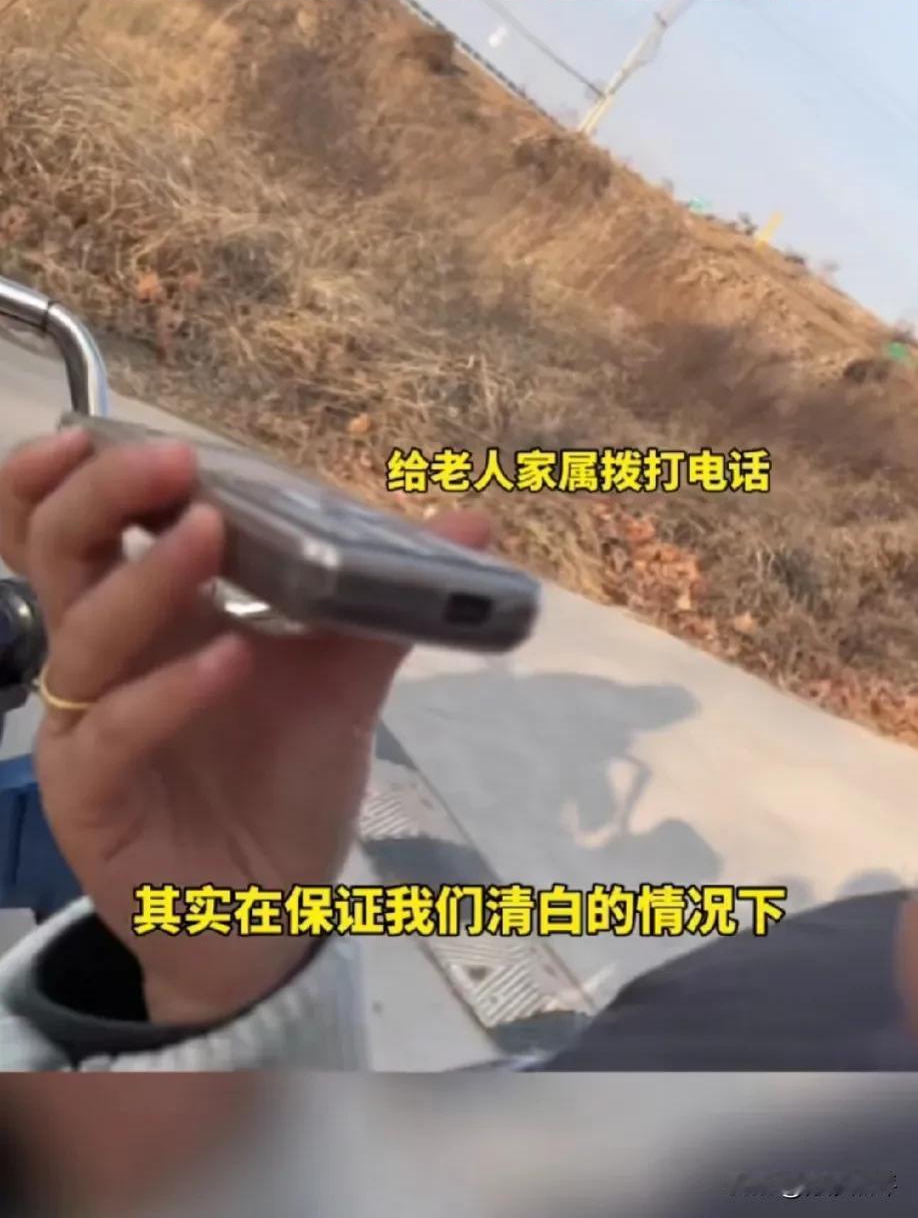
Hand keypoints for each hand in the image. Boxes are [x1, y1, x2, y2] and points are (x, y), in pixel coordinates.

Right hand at [0, 429, 488, 1023]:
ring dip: (144, 579)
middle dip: (103, 496)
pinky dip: (167, 693)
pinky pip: (111, 732)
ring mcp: (87, 726)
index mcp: (154, 615)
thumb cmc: (285, 784)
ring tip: (208, 533)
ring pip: (83, 634)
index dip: (87, 473)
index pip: (87, 525)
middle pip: (61, 553)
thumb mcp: (341, 683)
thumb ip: (388, 603)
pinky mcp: (90, 796)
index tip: (136, 431)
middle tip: (169, 461)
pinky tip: (230, 662)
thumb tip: (472, 521)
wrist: (266, 907)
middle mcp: (106, 657)